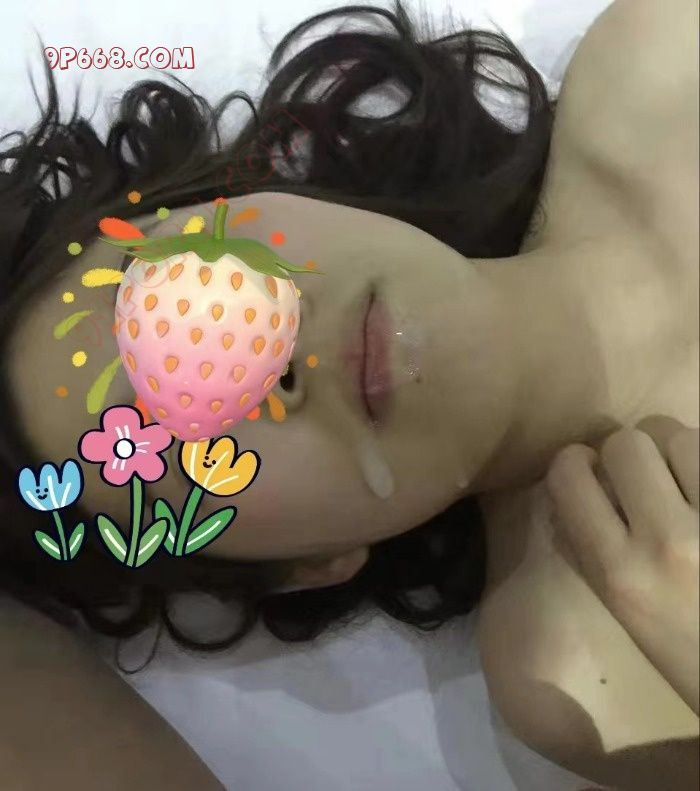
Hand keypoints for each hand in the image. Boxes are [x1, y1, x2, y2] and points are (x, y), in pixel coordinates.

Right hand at [544, 417, 698, 714]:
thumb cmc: (692, 657)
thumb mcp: (625, 611)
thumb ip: (588, 549)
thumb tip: (571, 487)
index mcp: (621, 573)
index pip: (569, 475)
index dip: (575, 462)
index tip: (591, 472)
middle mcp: (669, 542)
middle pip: (628, 443)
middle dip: (631, 454)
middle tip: (648, 478)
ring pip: (683, 437)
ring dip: (681, 453)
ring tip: (691, 484)